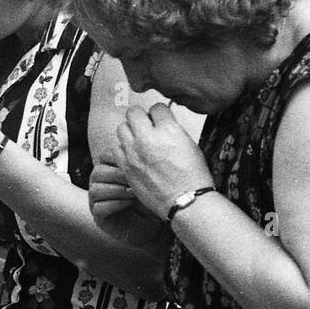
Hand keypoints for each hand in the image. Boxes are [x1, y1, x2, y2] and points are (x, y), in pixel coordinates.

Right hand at [89, 161, 169, 248]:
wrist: (155, 227)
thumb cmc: (153, 200)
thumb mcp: (148, 181)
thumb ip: (141, 168)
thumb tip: (141, 152)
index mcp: (109, 171)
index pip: (104, 158)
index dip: (117, 159)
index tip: (136, 163)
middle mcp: (99, 185)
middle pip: (97, 173)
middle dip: (117, 175)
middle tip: (135, 179)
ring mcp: (97, 202)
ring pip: (96, 190)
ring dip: (117, 190)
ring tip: (134, 193)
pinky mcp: (100, 218)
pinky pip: (99, 208)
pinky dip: (114, 204)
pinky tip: (128, 203)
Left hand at [115, 104, 213, 219]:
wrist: (186, 201)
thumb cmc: (193, 176)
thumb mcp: (190, 144)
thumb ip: (172, 130)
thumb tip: (162, 123)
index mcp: (169, 130)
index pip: (157, 107)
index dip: (159, 113)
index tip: (160, 118)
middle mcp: (149, 138)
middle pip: (134, 113)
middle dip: (140, 117)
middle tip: (146, 126)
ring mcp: (134, 152)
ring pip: (121, 128)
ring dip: (129, 131)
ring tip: (138, 140)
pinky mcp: (126, 166)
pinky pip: (116, 147)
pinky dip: (123, 148)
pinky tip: (132, 154)